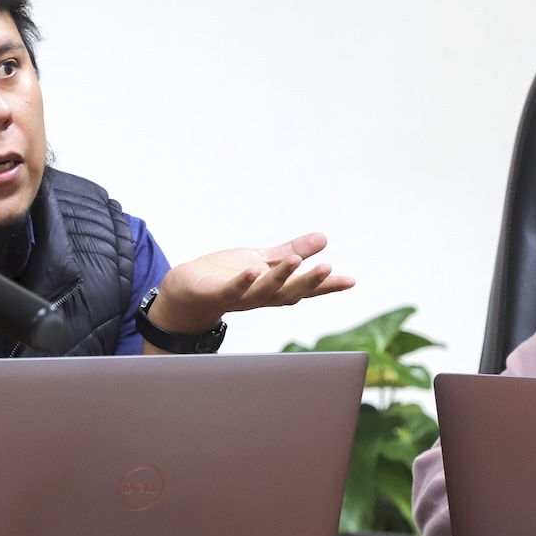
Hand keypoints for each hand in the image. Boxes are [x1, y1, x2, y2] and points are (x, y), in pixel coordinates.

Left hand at [148, 233, 354, 332]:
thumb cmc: (225, 276)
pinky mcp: (216, 293)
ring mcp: (239, 296)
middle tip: (328, 270)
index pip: (304, 288)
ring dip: (280, 278)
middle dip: (309, 282)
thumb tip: (323, 239)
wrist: (185, 291)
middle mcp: (260, 297)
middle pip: (289, 292)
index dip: (327, 286)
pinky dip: (242, 282)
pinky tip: (252, 270)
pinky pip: (231, 290)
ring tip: (296, 261)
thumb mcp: (263, 260)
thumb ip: (291, 251)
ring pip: (264, 291)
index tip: (350, 281)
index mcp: (274, 288)